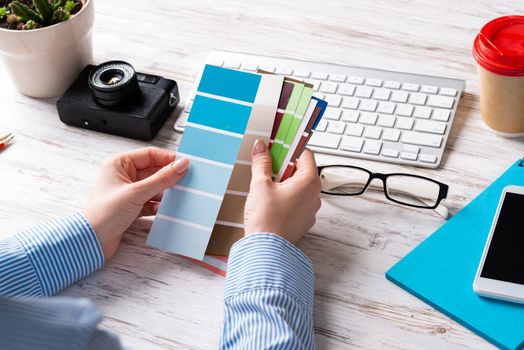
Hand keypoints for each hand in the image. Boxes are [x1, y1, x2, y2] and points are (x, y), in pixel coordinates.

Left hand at [83, 147, 189, 261]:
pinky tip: (166, 210)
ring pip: (154, 187)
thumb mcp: (137, 192)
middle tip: (186, 181)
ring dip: (166, 193)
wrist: (91, 241)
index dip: (168, 159)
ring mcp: (128, 192)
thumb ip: (162, 178)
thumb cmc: (104, 213)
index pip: (150, 155)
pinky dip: (159, 206)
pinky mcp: (132, 208)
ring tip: (178, 197)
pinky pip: (151, 202)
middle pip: (154, 171)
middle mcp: (123, 176)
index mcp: (119, 164)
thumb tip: (181, 165)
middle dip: (169, 177)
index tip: (185, 164)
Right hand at [244, 140, 321, 243]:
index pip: (305, 154)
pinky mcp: (302, 222)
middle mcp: (315, 196)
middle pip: (301, 171)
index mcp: (309, 182)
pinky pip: (296, 203)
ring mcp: (310, 211)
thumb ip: (262, 162)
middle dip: (283, 167)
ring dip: (284, 183)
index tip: (277, 147)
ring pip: (298, 188)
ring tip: (266, 187)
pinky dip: (285, 198)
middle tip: (266, 167)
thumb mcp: (260, 184)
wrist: (266, 250)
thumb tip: (261, 147)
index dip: (289, 148)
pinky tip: (269, 202)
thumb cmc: (267, 219)